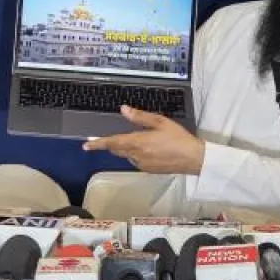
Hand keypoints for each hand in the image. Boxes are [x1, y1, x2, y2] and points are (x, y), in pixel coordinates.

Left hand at [82, 105, 204, 174]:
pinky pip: (136, 161)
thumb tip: (123, 110)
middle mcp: (136, 155)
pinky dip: (136, 154)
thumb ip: (140, 117)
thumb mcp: (160, 122)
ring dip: (127, 148)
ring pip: (127, 156)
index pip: (112, 143)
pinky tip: (150, 149)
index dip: (98, 143)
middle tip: (110, 138)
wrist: (193, 159)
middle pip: (117, 150)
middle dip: (112, 144)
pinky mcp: (148, 170)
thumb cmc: (178, 138)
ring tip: (140, 140)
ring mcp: (142, 165)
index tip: (86, 145)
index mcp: (137, 142)